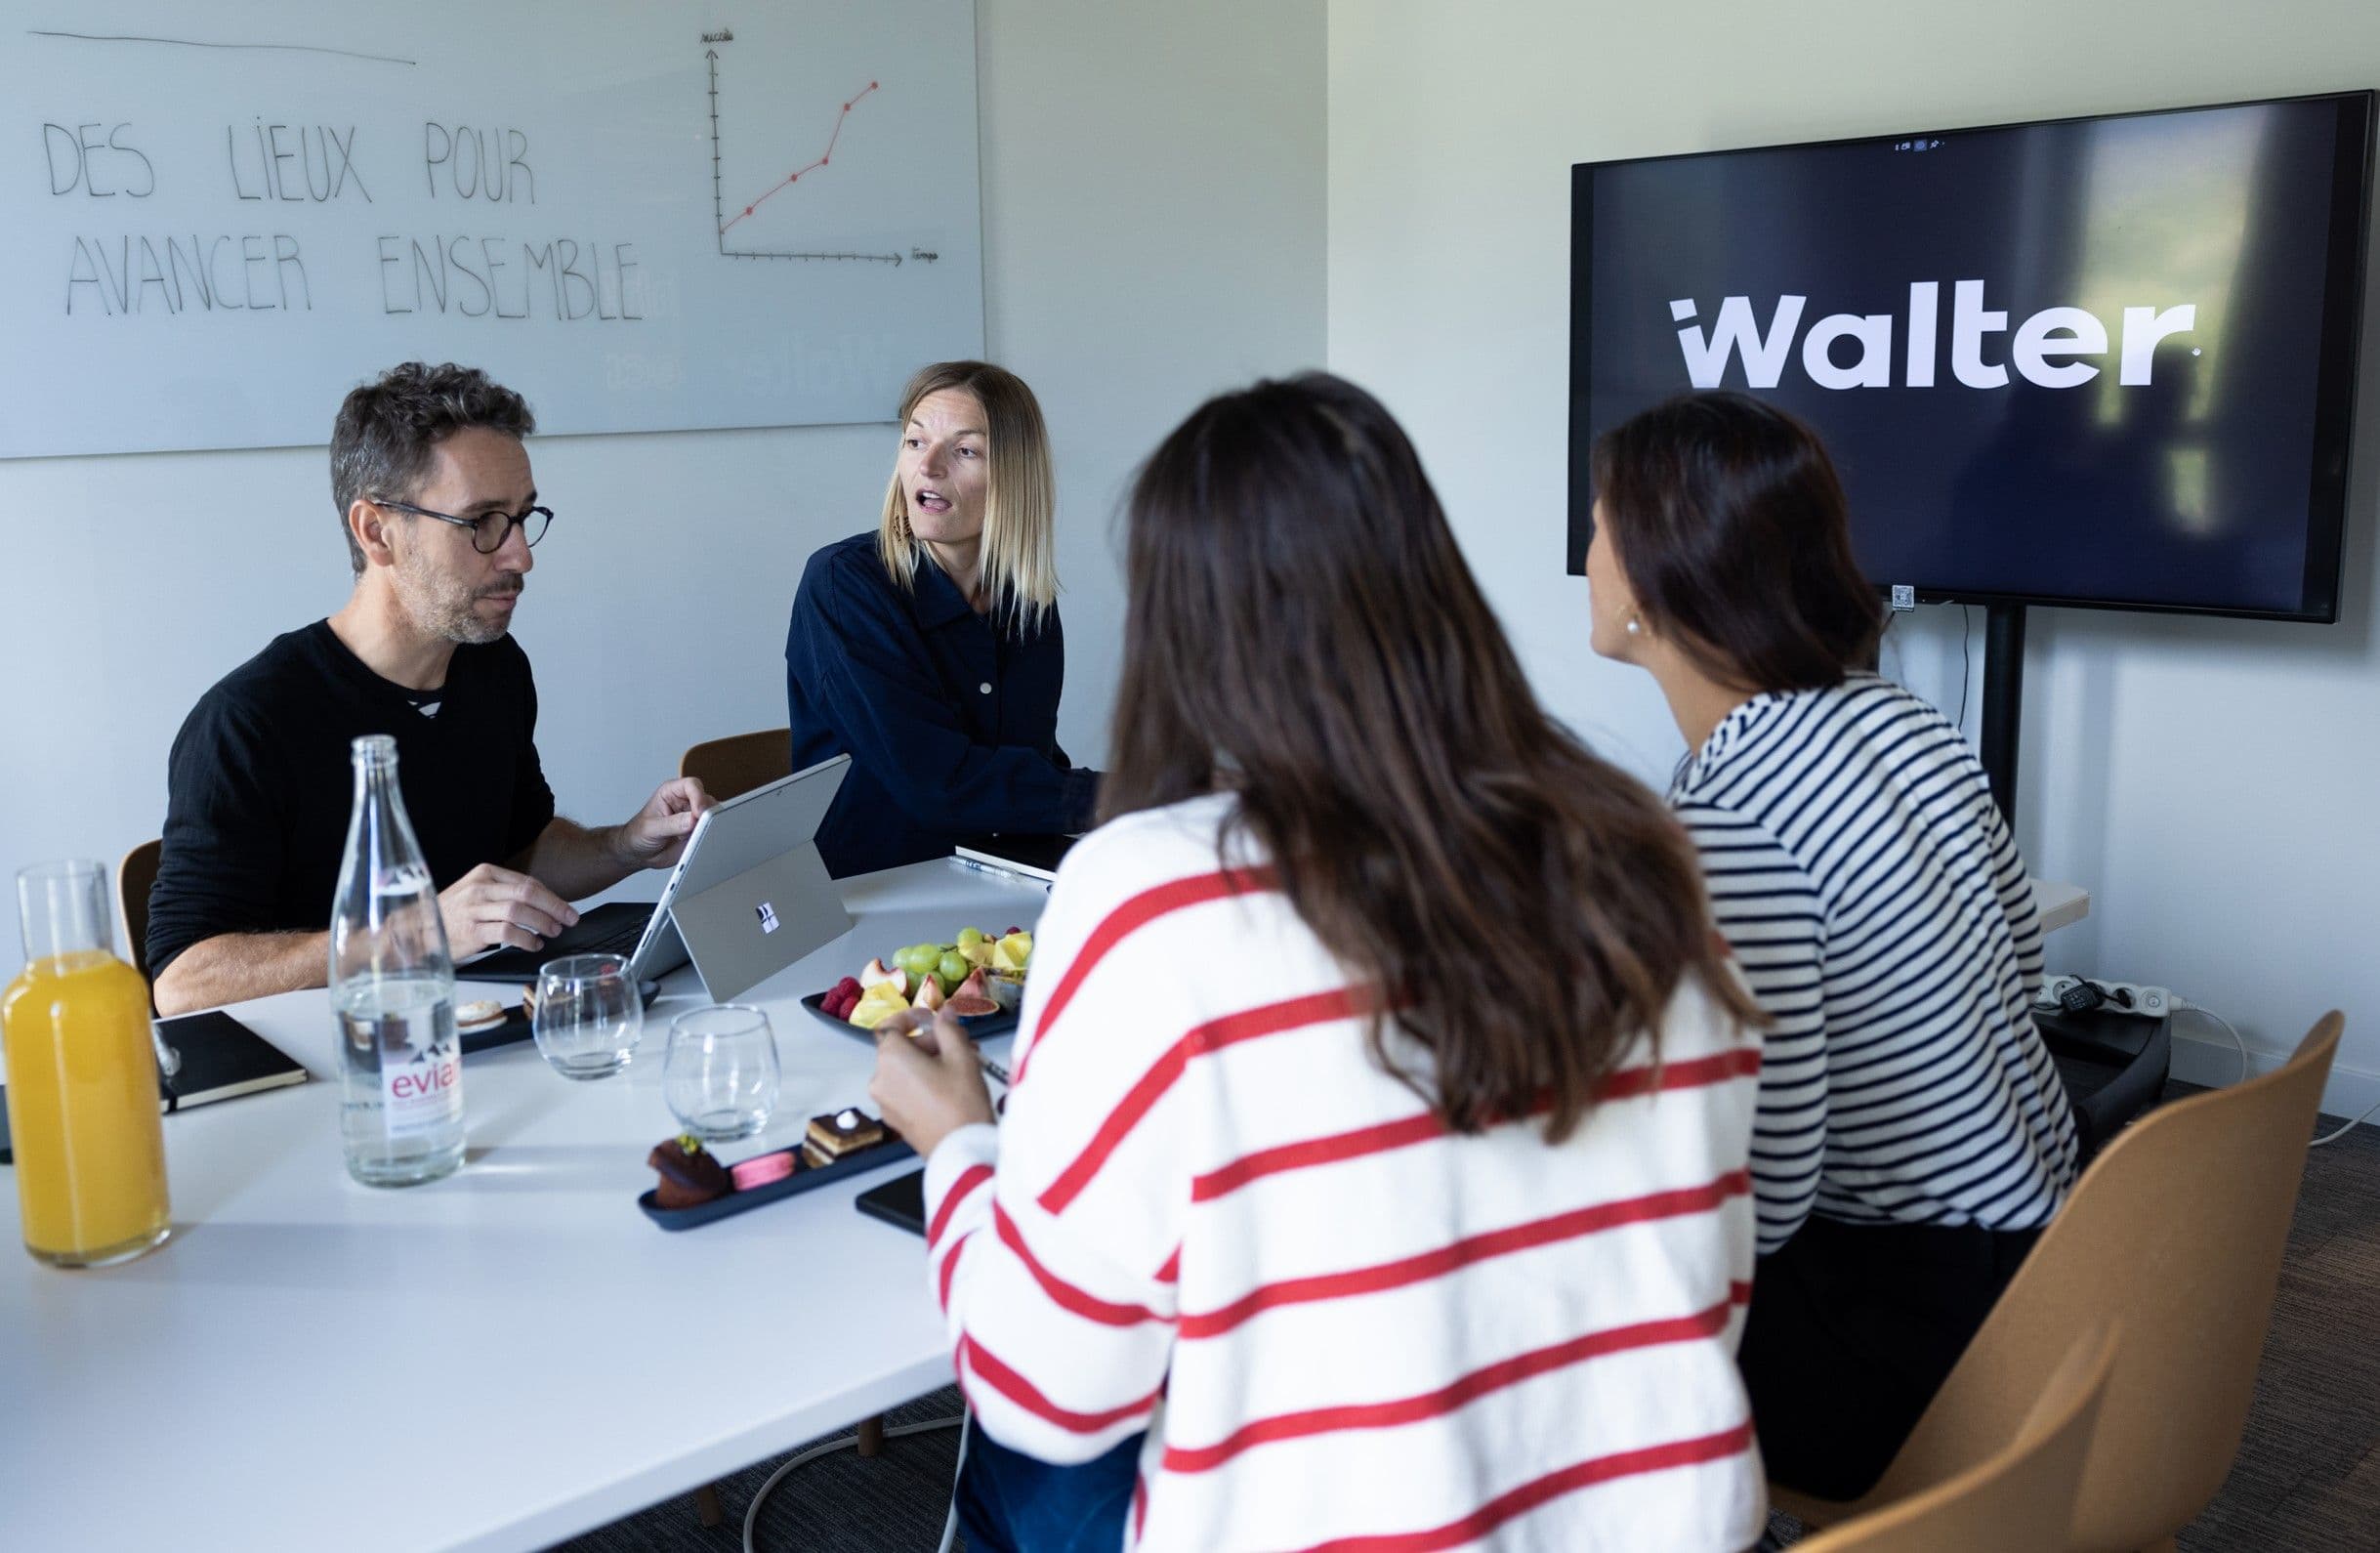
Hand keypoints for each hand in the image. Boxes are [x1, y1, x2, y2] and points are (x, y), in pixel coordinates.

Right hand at [437, 863, 577, 955]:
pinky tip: (534, 944)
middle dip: (554, 907)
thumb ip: (505, 893)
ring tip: (553, 932)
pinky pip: (508, 933)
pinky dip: (527, 939)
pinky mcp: (472, 931)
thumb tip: (544, 904)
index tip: (567, 909)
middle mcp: (480, 888)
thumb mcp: (477, 893)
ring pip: (519, 911)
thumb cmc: (454, 914)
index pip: (527, 882)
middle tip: (569, 920)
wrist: (420, 931)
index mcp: (485, 874)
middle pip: (527, 893)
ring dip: (542, 923)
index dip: (552, 897)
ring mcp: (475, 909)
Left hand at [614, 777, 713, 870]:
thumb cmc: (639, 833)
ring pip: (712, 816)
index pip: (691, 785)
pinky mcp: (697, 831)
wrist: (639, 852)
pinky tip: (700, 842)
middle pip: (706, 800)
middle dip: (707, 813)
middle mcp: (685, 802)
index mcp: (671, 792)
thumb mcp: (651, 828)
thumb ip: (672, 824)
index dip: (698, 796)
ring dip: (709, 826)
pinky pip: (710, 831)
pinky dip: (708, 836)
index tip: (698, 812)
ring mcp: (693, 817)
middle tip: (702, 826)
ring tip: (699, 836)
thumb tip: (692, 820)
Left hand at [870, 1008, 995, 1157]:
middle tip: (962, 1044)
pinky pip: (905, 1090)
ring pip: (905, 1070)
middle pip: (901, 1048)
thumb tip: (944, 1013)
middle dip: (931, 1042)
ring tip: (963, 1065)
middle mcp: (880, 1079)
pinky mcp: (894, 1119)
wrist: (960, 1149)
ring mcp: (885, 1102)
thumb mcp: (961, 1056)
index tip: (932, 1017)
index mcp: (891, 1058)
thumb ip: (948, 1028)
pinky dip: (923, 1081)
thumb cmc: (961, 1101)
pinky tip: (951, 1085)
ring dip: (930, 1062)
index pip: (891, 1026)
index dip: (912, 1017)